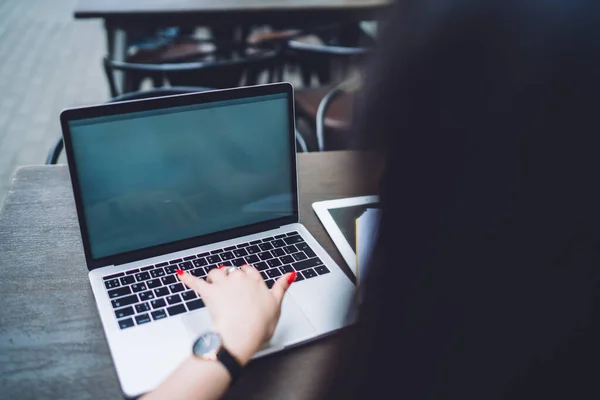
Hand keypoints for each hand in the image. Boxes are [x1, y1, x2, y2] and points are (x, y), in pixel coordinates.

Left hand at [177, 266, 296, 365]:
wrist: (242, 333)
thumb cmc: (259, 324)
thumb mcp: (277, 305)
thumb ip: (282, 287)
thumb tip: (289, 275)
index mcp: (256, 280)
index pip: (250, 271)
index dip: (247, 277)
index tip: (246, 283)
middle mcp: (239, 278)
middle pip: (233, 271)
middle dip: (231, 278)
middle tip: (231, 291)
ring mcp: (223, 284)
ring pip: (216, 273)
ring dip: (214, 277)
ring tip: (214, 283)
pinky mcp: (209, 292)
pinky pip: (196, 282)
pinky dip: (188, 278)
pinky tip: (182, 274)